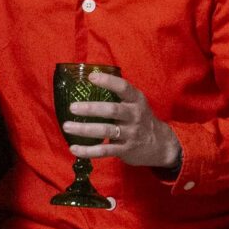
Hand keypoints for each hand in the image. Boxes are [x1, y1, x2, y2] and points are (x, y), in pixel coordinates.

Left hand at [62, 71, 179, 170]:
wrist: (161, 144)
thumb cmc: (141, 119)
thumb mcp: (136, 104)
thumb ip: (119, 96)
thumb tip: (90, 80)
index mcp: (136, 100)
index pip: (123, 88)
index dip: (108, 81)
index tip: (91, 77)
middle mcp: (134, 116)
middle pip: (112, 110)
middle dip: (91, 108)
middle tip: (72, 107)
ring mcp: (130, 134)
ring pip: (106, 131)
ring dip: (85, 129)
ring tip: (67, 126)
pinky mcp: (125, 150)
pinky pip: (104, 151)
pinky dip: (88, 151)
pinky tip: (74, 149)